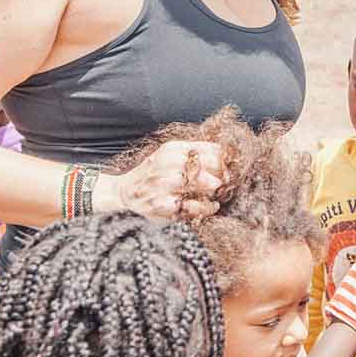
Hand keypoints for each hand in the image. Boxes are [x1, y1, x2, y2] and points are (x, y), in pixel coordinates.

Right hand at [99, 140, 226, 219]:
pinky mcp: (161, 206)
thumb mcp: (170, 157)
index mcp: (170, 150)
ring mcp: (161, 185)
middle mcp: (164, 165)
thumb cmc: (154, 175)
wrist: (123, 195)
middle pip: (203, 164)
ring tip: (219, 192)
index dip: (223, 158)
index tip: (231, 166)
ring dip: (212, 189)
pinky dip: (205, 207)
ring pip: (196, 183)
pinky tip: (211, 206)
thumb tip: (226, 153)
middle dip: (220, 173)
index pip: (204, 149)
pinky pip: (190, 206)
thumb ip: (196, 153)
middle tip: (228, 180)